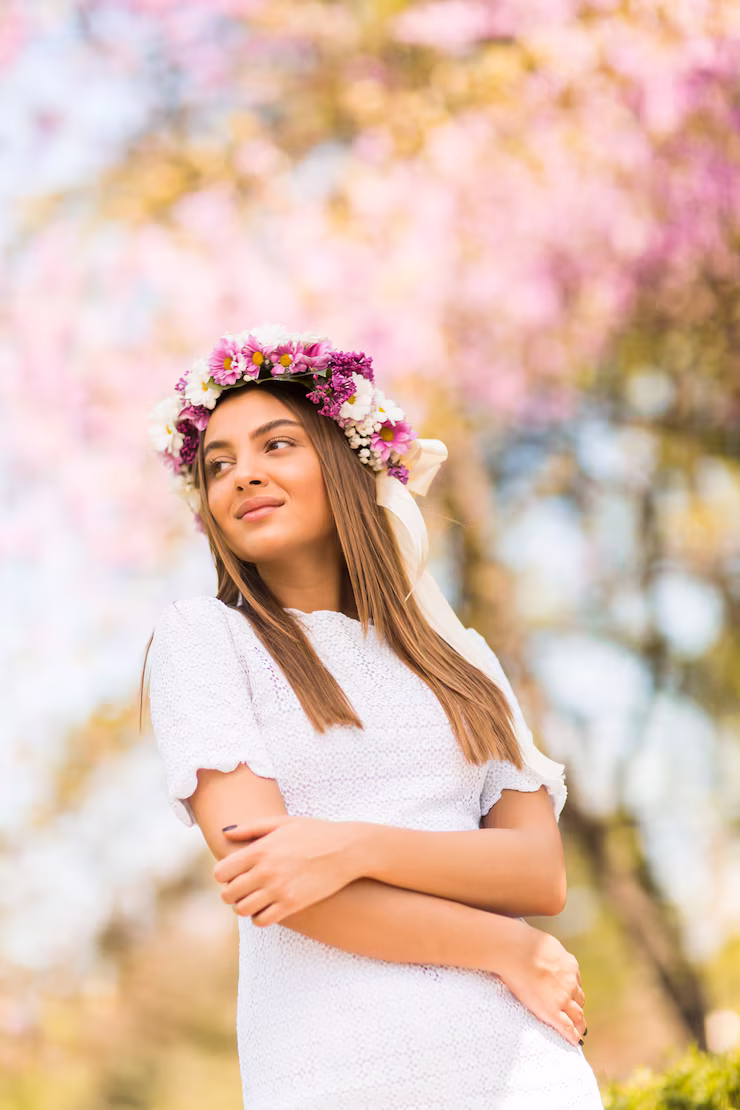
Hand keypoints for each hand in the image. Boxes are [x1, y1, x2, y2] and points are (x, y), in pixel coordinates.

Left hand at [213, 815, 363, 925]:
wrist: (347, 849)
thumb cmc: (315, 832)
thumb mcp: (283, 822)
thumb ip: (251, 828)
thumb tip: (225, 832)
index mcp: (260, 849)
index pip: (221, 872)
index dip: (224, 874)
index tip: (234, 873)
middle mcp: (266, 871)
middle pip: (228, 894)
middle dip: (231, 892)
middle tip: (243, 888)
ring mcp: (279, 890)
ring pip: (242, 910)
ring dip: (244, 906)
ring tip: (255, 898)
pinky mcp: (292, 904)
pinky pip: (262, 921)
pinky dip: (260, 917)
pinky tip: (268, 907)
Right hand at [496, 920, 586, 1047]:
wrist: (515, 951)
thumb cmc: (522, 942)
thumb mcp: (542, 943)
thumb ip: (547, 950)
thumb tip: (541, 948)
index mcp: (569, 964)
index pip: (576, 982)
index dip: (573, 991)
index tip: (572, 997)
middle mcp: (570, 982)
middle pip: (579, 999)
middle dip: (577, 1007)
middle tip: (576, 1016)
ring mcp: (563, 997)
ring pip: (577, 1014)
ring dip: (579, 1023)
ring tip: (580, 1031)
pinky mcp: (553, 1011)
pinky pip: (567, 1028)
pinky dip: (572, 1036)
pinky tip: (574, 1042)